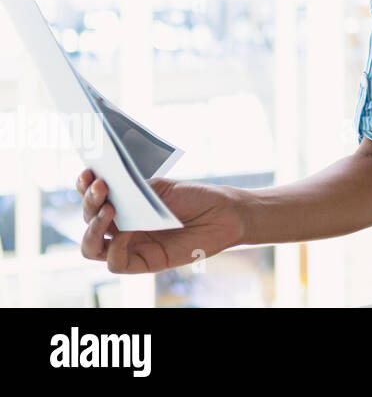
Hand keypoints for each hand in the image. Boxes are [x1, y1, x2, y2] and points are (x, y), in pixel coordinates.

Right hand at [76, 169, 244, 274]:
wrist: (224, 213)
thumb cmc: (194, 197)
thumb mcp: (162, 188)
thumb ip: (134, 190)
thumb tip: (107, 188)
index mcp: (124, 205)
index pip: (94, 198)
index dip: (85, 186)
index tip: (89, 172)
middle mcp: (122, 226)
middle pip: (88, 220)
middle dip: (89, 202)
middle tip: (102, 186)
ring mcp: (130, 245)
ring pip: (92, 247)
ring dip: (93, 228)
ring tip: (108, 209)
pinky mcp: (143, 262)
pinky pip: (115, 262)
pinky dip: (115, 247)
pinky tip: (126, 232)